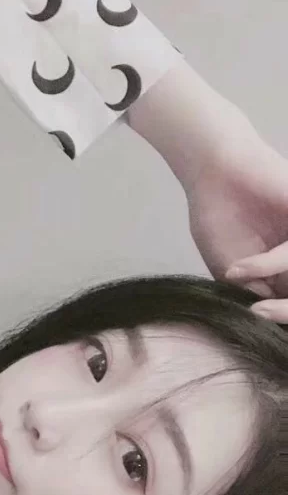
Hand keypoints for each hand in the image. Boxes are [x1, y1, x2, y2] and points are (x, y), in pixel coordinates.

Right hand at [184, 131, 287, 320]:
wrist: (213, 172)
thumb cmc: (217, 216)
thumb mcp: (229, 270)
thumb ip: (252, 293)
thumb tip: (269, 317)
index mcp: (283, 267)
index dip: (280, 315)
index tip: (255, 323)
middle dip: (285, 311)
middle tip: (259, 315)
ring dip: (278, 293)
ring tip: (240, 282)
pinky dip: (269, 263)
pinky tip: (239, 267)